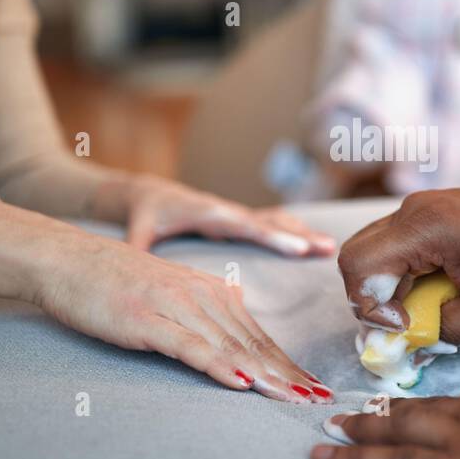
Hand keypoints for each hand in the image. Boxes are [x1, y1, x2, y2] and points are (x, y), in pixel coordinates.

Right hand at [38, 224, 334, 402]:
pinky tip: (240, 381)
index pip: (257, 334)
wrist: (68, 259)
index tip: (314, 388)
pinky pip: (189, 346)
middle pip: (253, 342)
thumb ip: (203, 314)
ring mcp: (174, 307)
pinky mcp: (146, 320)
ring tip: (293, 398)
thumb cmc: (115, 282)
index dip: (289, 364)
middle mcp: (201, 296)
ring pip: (230, 345)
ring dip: (265, 375)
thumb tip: (233, 340)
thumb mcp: (169, 296)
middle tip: (318, 400)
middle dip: (288, 374)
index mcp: (210, 291)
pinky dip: (217, 364)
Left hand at [112, 176, 335, 257]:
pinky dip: (295, 231)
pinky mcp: (240, 220)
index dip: (272, 235)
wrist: (150, 194)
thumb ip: (137, 245)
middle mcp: (228, 212)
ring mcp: (236, 215)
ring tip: (329, 246)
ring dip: (302, 232)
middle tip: (325, 247)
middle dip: (298, 234)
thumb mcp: (138, 228)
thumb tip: (131, 264)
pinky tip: (316, 242)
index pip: (245, 225)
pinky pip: (272, 224)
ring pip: (276, 221)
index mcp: (208, 214)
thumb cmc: (146, 214)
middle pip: (269, 222)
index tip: (297, 246)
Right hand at [337, 172, 459, 343]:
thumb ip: (448, 329)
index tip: (408, 329)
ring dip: (388, 288)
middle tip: (408, 325)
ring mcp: (421, 208)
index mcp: (425, 227)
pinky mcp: (432, 214)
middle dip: (371, 299)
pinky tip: (438, 292)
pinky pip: (396, 247)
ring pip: (373, 252)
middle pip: (356, 256)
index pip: (358, 267)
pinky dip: (403, 276)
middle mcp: (414, 211)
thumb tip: (413, 342)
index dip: (370, 308)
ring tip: (426, 312)